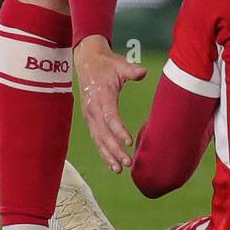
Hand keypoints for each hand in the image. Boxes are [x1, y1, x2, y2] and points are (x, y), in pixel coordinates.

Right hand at [73, 34, 146, 171]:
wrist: (87, 61)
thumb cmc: (106, 64)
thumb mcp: (120, 64)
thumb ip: (131, 70)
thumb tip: (142, 72)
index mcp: (102, 96)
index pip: (110, 117)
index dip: (119, 131)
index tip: (129, 142)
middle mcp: (93, 109)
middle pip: (103, 133)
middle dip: (115, 150)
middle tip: (128, 163)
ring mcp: (89, 115)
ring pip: (98, 139)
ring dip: (108, 155)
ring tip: (120, 169)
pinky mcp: (90, 119)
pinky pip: (96, 138)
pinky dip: (103, 151)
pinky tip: (112, 163)